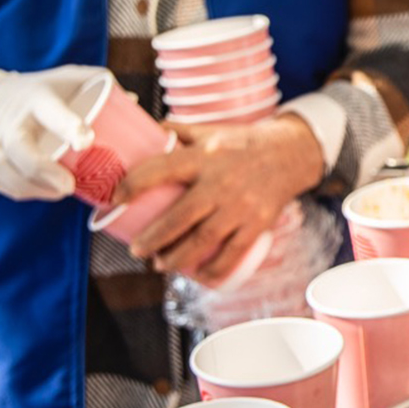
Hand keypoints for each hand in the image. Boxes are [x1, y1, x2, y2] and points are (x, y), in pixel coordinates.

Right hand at [0, 65, 95, 201]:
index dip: (66, 125)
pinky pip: (6, 184)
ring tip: (65, 191)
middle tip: (70, 187)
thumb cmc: (45, 90)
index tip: (86, 140)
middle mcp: (12, 122)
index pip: (49, 111)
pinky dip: (27, 192)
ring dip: (36, 188)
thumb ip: (102, 85)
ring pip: (8, 172)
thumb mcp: (69, 78)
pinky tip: (48, 192)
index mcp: (36, 97)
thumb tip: (136, 103)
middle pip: (20, 150)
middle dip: (44, 170)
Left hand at [117, 115, 324, 282]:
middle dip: (152, 239)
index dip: (133, 184)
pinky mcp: (257, 223)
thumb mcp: (211, 131)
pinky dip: (213, 270)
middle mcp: (221, 181)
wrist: (292, 153)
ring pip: (202, 240)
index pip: (161, 169)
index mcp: (205, 155)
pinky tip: (198, 276)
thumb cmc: (243, 143)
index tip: (116, 199)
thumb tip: (138, 133)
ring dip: (175, 258)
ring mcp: (241, 205)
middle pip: (179, 217)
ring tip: (158, 264)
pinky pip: (232, 254)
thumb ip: (178, 133)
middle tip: (136, 249)